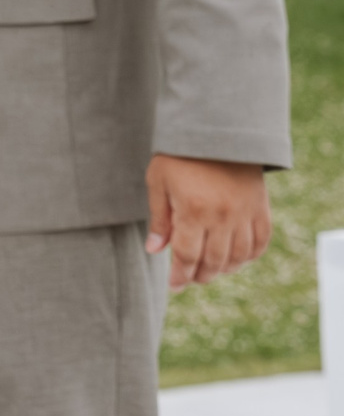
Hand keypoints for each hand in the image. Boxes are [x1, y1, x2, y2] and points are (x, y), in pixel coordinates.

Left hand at [147, 155, 271, 288]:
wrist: (218, 130)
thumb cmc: (180, 155)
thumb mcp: (159, 182)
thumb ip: (159, 219)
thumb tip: (154, 251)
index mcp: (193, 211)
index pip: (186, 256)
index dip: (180, 275)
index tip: (174, 285)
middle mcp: (222, 217)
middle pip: (212, 261)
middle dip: (199, 275)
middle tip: (189, 279)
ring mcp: (245, 214)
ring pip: (237, 257)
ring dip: (223, 269)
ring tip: (210, 271)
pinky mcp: (261, 209)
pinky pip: (260, 243)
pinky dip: (248, 257)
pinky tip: (235, 259)